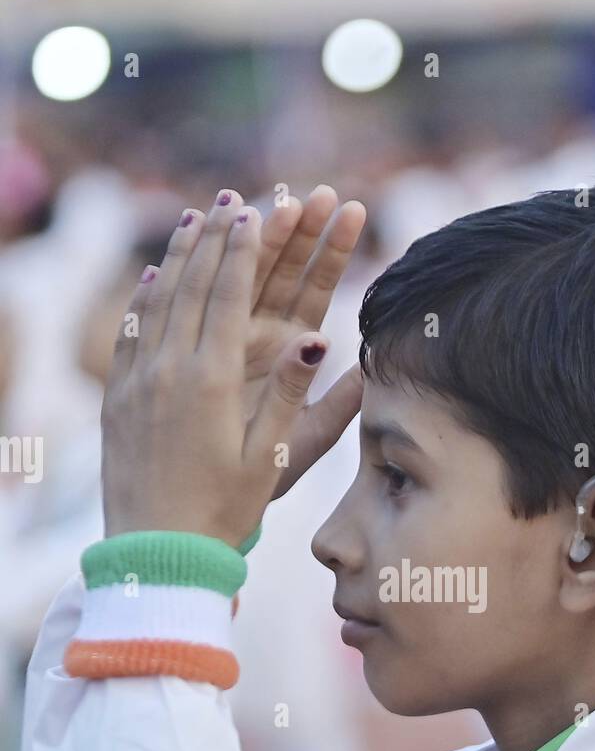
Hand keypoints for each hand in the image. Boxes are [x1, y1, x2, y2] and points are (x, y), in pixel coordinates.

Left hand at [101, 187, 365, 546]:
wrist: (158, 552)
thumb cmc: (225, 511)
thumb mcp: (271, 459)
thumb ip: (294, 396)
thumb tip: (320, 338)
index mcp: (214, 381)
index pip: (231, 296)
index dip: (244, 250)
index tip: (254, 211)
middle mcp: (171, 370)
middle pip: (194, 285)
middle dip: (215, 237)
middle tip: (230, 198)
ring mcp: (139, 381)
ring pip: (158, 300)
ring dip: (178, 255)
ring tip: (193, 217)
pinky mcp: (118, 398)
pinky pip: (130, 331)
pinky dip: (144, 296)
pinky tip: (151, 276)